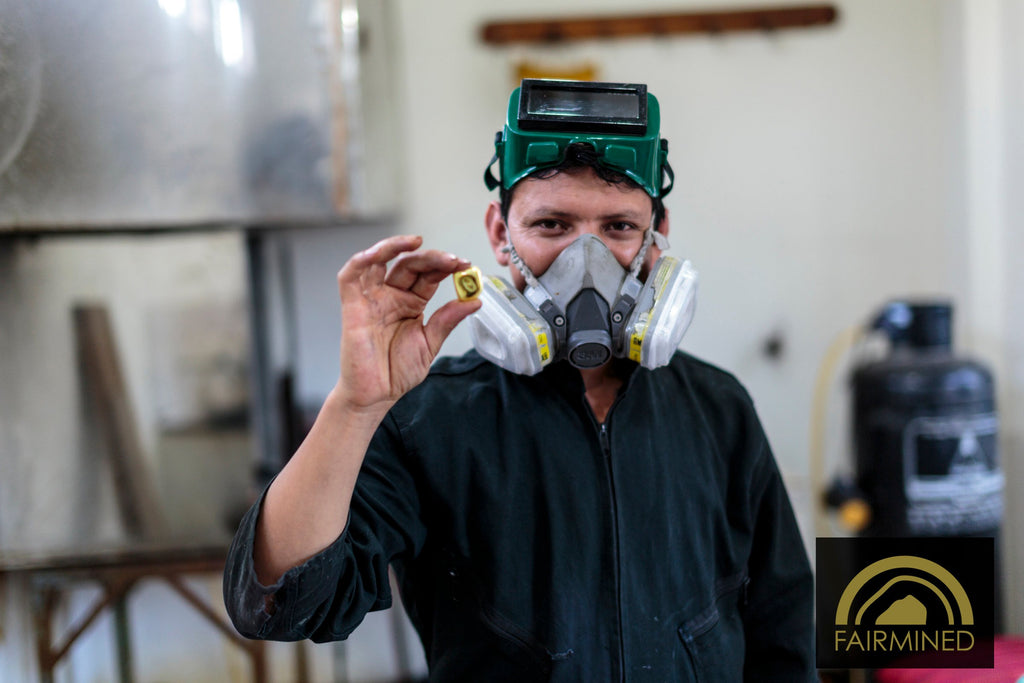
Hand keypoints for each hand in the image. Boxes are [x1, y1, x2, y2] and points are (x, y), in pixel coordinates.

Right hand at [333, 235, 481, 412]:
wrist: (376, 396)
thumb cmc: (397, 372)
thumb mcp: (430, 343)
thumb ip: (448, 320)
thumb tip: (474, 300)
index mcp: (411, 303)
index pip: (428, 276)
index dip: (445, 267)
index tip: (465, 266)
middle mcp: (391, 296)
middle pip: (409, 265)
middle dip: (431, 258)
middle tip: (452, 260)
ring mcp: (371, 299)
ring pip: (378, 261)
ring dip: (395, 247)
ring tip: (416, 242)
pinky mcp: (352, 306)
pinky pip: (350, 277)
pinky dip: (361, 260)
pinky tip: (379, 253)